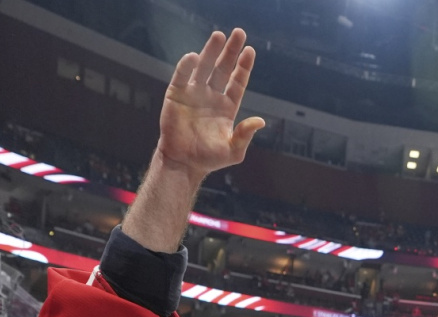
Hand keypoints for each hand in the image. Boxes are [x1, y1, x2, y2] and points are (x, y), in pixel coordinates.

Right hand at [156, 28, 264, 182]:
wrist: (184, 163)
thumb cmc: (210, 158)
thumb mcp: (234, 150)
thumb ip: (245, 135)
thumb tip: (260, 121)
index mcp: (227, 106)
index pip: (237, 81)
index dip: (243, 66)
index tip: (250, 51)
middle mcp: (211, 96)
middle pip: (223, 69)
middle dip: (230, 51)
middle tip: (238, 33)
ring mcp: (194, 94)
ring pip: (204, 68)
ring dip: (211, 52)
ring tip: (219, 36)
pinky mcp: (176, 96)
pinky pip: (182, 77)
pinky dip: (187, 67)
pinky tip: (194, 57)